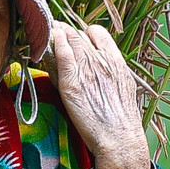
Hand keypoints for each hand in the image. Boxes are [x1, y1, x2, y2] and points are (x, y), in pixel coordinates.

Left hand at [48, 22, 153, 168]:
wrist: (119, 140)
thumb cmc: (121, 122)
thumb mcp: (123, 89)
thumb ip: (110, 73)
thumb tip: (96, 67)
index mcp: (116, 62)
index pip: (97, 33)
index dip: (85, 33)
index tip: (77, 38)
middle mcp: (101, 62)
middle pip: (79, 35)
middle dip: (65, 31)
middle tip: (54, 29)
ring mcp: (86, 72)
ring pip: (68, 42)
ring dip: (56, 34)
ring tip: (47, 29)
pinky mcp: (71, 85)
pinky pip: (62, 57)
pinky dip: (56, 45)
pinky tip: (50, 38)